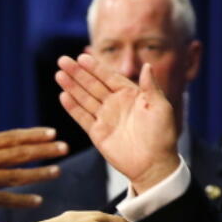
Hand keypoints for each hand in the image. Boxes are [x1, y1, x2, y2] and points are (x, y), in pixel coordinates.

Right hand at [0, 92, 67, 208]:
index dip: (33, 135)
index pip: (11, 138)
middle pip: (18, 155)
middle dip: (43, 151)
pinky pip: (2, 200)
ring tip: (58, 171)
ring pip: (14, 177)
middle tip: (64, 148)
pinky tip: (37, 199)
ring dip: (38, 174)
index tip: (52, 132)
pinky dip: (20, 200)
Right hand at [56, 55, 178, 193]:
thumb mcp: (160, 107)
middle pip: (93, 84)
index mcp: (131, 95)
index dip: (95, 67)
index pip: (109, 77)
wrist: (154, 164)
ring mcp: (105, 117)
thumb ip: (151, 86)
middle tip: (63, 60)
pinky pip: (82, 117)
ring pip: (85, 98)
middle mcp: (116, 103)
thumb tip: (147, 65)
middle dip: (78, 72)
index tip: (82, 57)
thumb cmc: (162, 135)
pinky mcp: (97, 132)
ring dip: (72, 86)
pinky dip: (73, 107)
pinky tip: (63, 96)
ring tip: (59, 74)